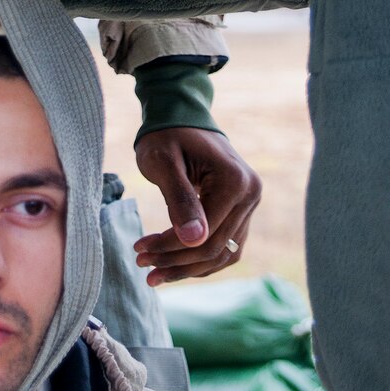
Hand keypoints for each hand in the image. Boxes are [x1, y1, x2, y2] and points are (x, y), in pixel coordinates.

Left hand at [132, 129, 262, 285]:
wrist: (181, 118)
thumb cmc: (167, 136)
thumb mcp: (163, 163)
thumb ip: (179, 200)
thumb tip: (193, 241)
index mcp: (235, 181)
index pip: (204, 232)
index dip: (170, 247)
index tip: (139, 251)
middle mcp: (250, 194)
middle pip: (215, 247)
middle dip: (175, 261)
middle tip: (142, 264)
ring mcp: (250, 204)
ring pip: (223, 253)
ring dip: (188, 267)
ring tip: (153, 273)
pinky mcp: (243, 211)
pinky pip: (226, 246)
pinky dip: (200, 260)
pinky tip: (173, 264)